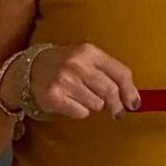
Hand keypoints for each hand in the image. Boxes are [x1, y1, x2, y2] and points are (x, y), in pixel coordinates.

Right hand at [13, 43, 140, 119]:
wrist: (30, 68)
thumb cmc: (66, 64)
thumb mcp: (87, 59)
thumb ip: (109, 73)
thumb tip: (132, 98)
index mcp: (90, 52)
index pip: (120, 73)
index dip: (131, 91)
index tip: (134, 103)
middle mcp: (77, 64)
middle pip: (110, 91)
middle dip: (116, 105)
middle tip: (116, 111)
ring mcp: (64, 80)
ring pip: (96, 104)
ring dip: (93, 104)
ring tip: (81, 96)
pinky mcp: (54, 97)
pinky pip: (81, 113)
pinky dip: (79, 111)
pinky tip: (70, 101)